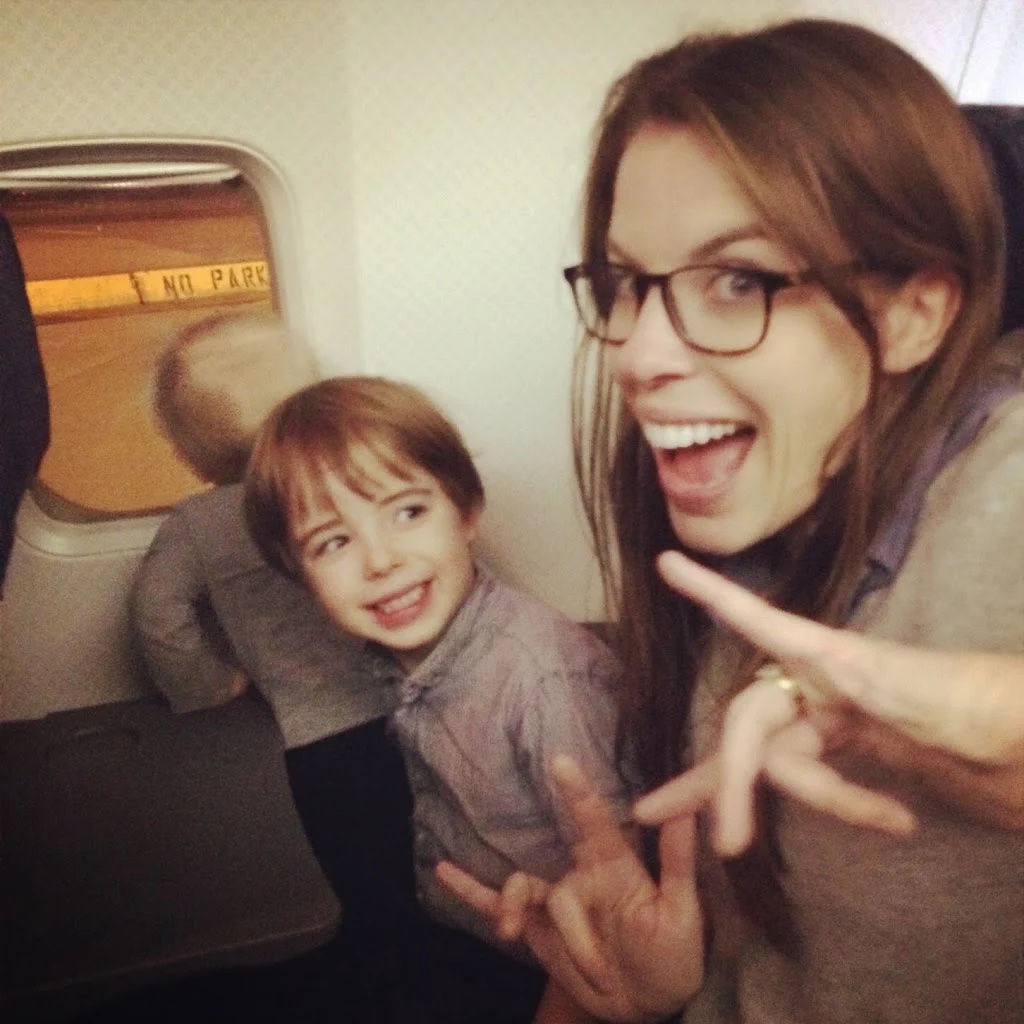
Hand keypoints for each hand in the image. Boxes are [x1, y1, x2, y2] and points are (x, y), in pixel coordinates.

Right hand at [438, 755, 706, 1021]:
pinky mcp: (535, 926)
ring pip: (522, 892)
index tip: (560, 761)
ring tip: (524, 942)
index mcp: (615, 867)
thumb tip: (686, 810)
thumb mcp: (682, 913)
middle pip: (549, 871)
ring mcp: (554, 899)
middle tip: (561, 930)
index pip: (594, 822)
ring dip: (522, 918)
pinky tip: (442, 871)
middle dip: (545, 900)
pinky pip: (495, 903)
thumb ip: (676, 863)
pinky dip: (468, 889)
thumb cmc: (671, 954)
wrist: (646, 1001)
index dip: (578, 793)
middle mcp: (580, 875)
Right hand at [643, 550, 1023, 843]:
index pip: (761, 622)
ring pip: (785, 761)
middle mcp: (828, 682)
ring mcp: (842, 716)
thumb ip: (887, 685)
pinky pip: (819, 774)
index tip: (667, 561)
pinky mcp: (862, 746)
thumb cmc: (1001, 710)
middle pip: (754, 728)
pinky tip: (885, 821)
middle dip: (735, 782)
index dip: (711, 594)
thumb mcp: (949, 699)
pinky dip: (836, 801)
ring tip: (889, 823)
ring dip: (822, 800)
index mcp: (840, 660)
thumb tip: (837, 671)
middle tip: (727, 844)